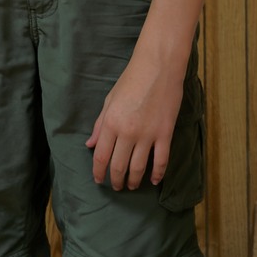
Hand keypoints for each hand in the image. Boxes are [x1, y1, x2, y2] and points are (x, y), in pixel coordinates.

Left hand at [88, 53, 185, 189]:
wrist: (157, 69)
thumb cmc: (131, 82)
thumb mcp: (109, 101)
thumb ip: (100, 125)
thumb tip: (90, 144)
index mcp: (110, 123)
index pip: (101, 155)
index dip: (99, 172)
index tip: (99, 180)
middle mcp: (127, 132)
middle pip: (119, 165)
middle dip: (116, 180)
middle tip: (116, 187)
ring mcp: (148, 135)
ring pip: (139, 167)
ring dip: (134, 180)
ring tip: (131, 186)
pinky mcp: (165, 134)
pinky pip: (161, 160)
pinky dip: (158, 174)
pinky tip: (154, 181)